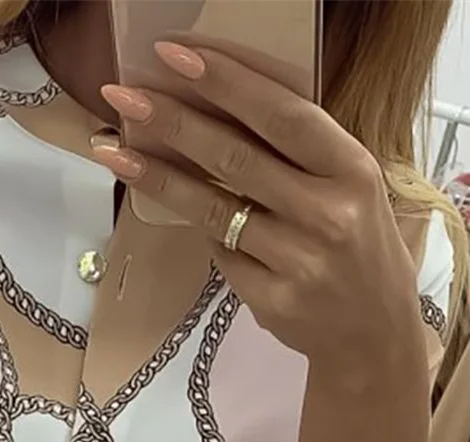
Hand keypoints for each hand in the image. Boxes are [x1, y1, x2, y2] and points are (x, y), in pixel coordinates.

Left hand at [94, 43, 425, 386]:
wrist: (374, 334)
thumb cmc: (360, 249)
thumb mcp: (351, 189)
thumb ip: (301, 156)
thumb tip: (217, 113)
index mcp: (353, 171)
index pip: (283, 116)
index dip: (227, 84)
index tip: (175, 59)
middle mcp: (328, 215)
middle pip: (235, 159)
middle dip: (173, 123)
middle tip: (124, 97)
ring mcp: (297, 262)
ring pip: (213, 210)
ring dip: (159, 178)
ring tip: (115, 152)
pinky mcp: (271, 300)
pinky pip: (221, 254)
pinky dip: (205, 233)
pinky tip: (190, 219)